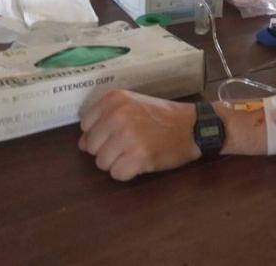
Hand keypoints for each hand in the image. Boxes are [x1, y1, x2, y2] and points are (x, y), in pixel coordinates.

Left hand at [78, 90, 200, 180]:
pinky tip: (142, 162)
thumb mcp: (133, 106)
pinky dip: (128, 173)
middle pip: (91, 147)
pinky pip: (117, 174)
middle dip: (107, 150)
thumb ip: (106, 119)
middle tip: (130, 144)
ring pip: (102, 163)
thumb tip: (82, 144)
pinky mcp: (138, 156)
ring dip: (118, 163)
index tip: (118, 134)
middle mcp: (117, 116)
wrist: (194, 126)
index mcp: (114, 100)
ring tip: (137, 152)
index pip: (85, 126)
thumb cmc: (164, 117)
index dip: (100, 134)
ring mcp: (127, 136)